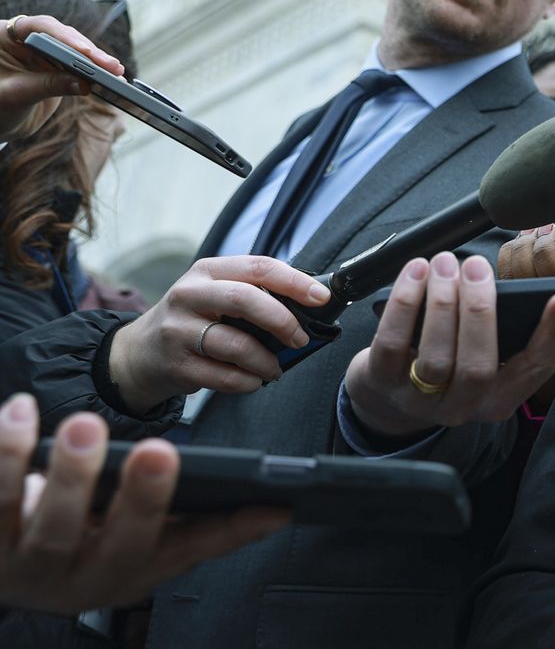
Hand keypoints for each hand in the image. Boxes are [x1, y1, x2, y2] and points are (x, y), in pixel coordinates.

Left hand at [0, 14, 124, 140]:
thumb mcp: (15, 95)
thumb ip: (47, 86)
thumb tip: (84, 85)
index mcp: (6, 36)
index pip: (38, 27)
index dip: (63, 37)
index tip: (83, 51)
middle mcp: (27, 40)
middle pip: (62, 38)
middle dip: (87, 52)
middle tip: (110, 65)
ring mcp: (44, 54)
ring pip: (75, 51)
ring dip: (97, 62)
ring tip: (116, 72)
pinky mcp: (57, 69)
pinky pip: (80, 67)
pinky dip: (95, 74)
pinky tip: (112, 79)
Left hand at [0, 394, 286, 613]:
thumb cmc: (78, 544)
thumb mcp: (137, 544)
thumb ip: (202, 530)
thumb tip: (273, 512)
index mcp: (129, 577)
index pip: (190, 553)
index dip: (231, 532)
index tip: (270, 505)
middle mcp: (81, 581)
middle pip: (119, 545)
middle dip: (143, 499)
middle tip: (159, 450)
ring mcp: (30, 566)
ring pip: (52, 525)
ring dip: (71, 473)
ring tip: (86, 425)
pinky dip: (10, 452)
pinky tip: (21, 413)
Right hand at [109, 256, 333, 413]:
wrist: (138, 354)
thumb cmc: (193, 321)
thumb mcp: (216, 294)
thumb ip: (255, 293)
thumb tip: (312, 303)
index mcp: (208, 271)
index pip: (259, 267)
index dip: (295, 282)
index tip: (322, 297)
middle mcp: (189, 294)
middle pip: (245, 300)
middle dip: (283, 321)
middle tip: (300, 339)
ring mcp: (178, 330)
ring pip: (236, 344)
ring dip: (267, 361)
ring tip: (274, 369)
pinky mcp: (176, 364)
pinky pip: (224, 376)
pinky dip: (248, 381)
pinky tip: (253, 380)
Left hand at [343, 252, 554, 438]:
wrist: (391, 399)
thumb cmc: (457, 369)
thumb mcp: (501, 370)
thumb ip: (544, 356)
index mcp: (503, 399)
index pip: (536, 370)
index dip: (554, 335)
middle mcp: (464, 406)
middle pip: (478, 366)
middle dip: (480, 311)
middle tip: (476, 265)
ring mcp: (421, 400)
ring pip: (436, 357)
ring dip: (442, 304)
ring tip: (448, 263)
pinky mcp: (382, 383)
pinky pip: (391, 345)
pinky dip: (405, 306)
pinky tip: (416, 273)